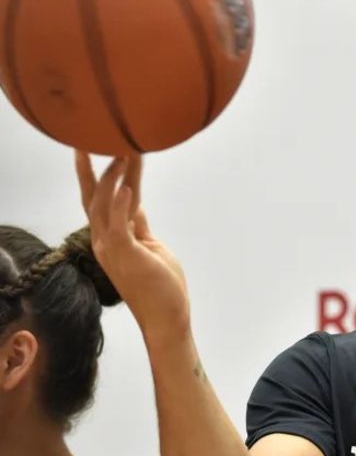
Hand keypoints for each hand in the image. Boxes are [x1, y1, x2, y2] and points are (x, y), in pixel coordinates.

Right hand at [75, 152, 189, 339]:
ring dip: (112, 177)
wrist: (167, 316)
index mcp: (111, 237)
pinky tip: (127, 185)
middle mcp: (104, 240)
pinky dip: (120, 203)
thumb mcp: (149, 245)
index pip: (102, 198)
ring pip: (103, 205)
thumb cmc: (161, 284)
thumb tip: (133, 202)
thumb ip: (137, 224)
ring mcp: (112, 248)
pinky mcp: (126, 255)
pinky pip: (118, 225)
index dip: (102, 172)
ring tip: (121, 152)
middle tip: (88, 138)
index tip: (102, 147)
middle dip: (89, 168)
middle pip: (92, 197)